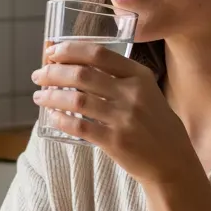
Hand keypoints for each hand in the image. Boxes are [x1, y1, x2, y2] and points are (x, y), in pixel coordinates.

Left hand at [31, 41, 196, 185]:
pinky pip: (80, 126)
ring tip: (39, 96)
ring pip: (77, 99)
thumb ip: (121, 79)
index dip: (71, 50)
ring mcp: (124, 118)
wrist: (173, 161)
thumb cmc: (155, 125)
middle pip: (83, 74)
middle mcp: (132, 94)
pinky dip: (61, 119)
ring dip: (51, 96)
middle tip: (38, 75)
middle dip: (53, 72)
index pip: (99, 54)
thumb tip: (77, 67)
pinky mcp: (116, 141)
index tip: (52, 51)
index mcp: (139, 76)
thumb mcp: (147, 92)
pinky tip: (52, 116)